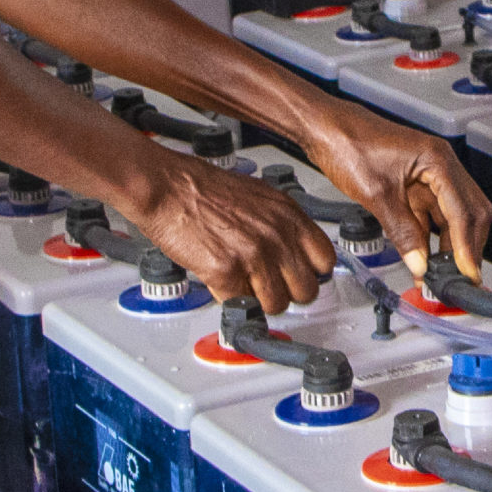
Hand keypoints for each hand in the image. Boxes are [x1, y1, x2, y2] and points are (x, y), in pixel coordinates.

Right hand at [122, 159, 338, 315]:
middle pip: (306, 290)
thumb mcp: (257, 196)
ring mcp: (254, 255)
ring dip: (259, 301)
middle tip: (268, 286)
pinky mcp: (226, 272)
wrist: (166, 186)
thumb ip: (279, 224)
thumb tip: (290, 250)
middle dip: (286, 292)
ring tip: (242, 285)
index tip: (298, 276)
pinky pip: (241, 305)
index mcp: (288, 214)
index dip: (310, 272)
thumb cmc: (201, 187)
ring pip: (276, 305)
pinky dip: (230, 299)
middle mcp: (277, 235)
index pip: (325, 260)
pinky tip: (221, 282)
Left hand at [294, 97, 491, 282]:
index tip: (465, 273)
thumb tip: (420, 263)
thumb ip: (402, 231)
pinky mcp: (413, 185)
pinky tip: (424, 259)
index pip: (464, 211)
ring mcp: (427, 176)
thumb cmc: (347, 143)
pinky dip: (430, 239)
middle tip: (457, 278)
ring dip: (449, 246)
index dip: (466, 247)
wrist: (325, 128)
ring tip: (440, 275)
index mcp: (437, 160)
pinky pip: (431, 216)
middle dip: (466, 247)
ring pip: (452, 217)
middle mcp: (439, 166)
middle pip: (469, 214)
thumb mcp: (375, 194)